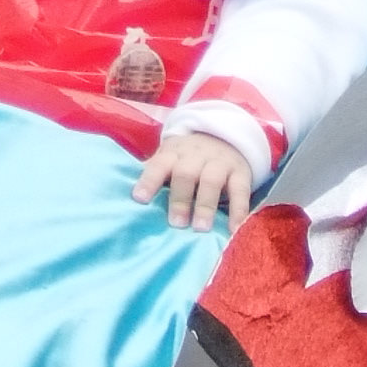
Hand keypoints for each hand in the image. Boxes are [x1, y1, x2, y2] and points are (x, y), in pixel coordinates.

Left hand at [134, 130, 252, 231]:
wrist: (226, 136)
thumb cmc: (188, 158)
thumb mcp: (171, 159)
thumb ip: (154, 175)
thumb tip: (126, 199)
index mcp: (174, 153)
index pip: (159, 164)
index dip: (149, 181)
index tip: (140, 199)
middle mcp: (196, 155)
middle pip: (185, 173)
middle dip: (179, 198)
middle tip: (176, 223)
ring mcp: (219, 162)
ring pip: (211, 180)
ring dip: (205, 205)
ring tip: (200, 228)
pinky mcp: (240, 172)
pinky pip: (240, 190)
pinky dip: (238, 211)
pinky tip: (234, 229)